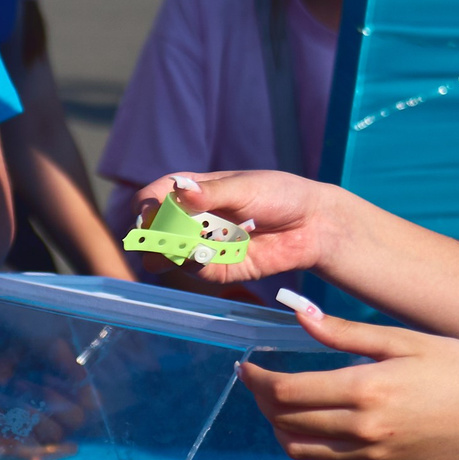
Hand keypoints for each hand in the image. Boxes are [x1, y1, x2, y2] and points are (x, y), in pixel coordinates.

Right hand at [127, 169, 348, 282]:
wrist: (313, 224)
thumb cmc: (278, 195)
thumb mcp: (244, 187)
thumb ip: (212, 193)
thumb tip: (181, 192)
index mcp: (190, 191)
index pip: (152, 198)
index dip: (145, 206)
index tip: (148, 213)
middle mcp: (191, 219)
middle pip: (152, 230)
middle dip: (151, 235)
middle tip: (160, 237)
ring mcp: (203, 245)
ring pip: (166, 255)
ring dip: (167, 253)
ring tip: (178, 249)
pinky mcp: (219, 269)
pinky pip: (196, 271)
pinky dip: (195, 265)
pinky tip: (205, 256)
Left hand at [241, 297, 458, 459]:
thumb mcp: (405, 340)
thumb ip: (346, 332)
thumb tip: (299, 314)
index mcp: (366, 389)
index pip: (288, 392)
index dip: (258, 380)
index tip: (247, 365)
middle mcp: (363, 428)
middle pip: (286, 420)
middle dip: (261, 399)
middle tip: (256, 380)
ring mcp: (372, 456)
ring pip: (299, 449)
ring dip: (278, 426)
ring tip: (277, 403)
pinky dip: (305, 445)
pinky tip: (308, 424)